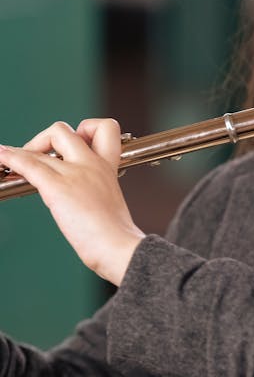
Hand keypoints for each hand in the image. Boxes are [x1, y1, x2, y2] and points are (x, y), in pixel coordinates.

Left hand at [0, 118, 144, 284]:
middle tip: (39, 156)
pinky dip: (11, 159)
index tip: (75, 144)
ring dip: (19, 150)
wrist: (119, 248)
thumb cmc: (116, 237)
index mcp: (107, 168)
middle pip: (64, 130)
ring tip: (5, 155)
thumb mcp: (111, 206)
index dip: (85, 130)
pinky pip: (29, 165)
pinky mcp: (58, 188)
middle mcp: (91, 165)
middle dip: (45, 139)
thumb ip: (96, 195)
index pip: (105, 128)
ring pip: (42, 147)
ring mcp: (74, 174)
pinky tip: (2, 157)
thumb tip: (82, 204)